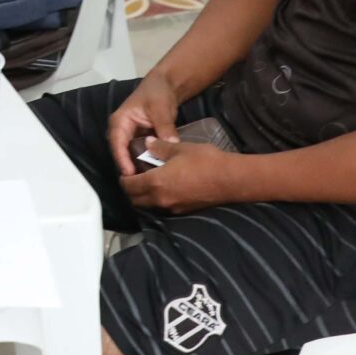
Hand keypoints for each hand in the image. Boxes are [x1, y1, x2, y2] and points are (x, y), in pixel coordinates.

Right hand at [106, 77, 182, 177]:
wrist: (167, 85)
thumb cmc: (158, 92)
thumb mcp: (160, 108)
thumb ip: (164, 127)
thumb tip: (172, 145)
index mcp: (120, 122)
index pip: (117, 143)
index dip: (122, 159)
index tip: (130, 174)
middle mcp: (122, 131)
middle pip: (122, 153)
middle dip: (129, 168)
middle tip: (139, 184)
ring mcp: (131, 137)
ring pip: (131, 156)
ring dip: (138, 167)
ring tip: (147, 182)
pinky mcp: (141, 141)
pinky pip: (141, 154)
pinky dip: (147, 162)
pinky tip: (155, 173)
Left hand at [118, 139, 243, 213]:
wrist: (231, 179)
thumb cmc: (205, 161)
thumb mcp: (180, 148)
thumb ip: (160, 147)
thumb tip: (147, 143)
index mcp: (155, 183)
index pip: (128, 186)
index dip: (124, 179)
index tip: (126, 171)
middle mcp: (160, 199)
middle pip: (136, 200)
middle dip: (131, 190)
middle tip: (135, 177)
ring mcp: (172, 208)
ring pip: (149, 206)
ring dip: (145, 197)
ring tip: (149, 182)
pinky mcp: (184, 211)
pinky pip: (164, 207)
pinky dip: (159, 199)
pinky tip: (167, 187)